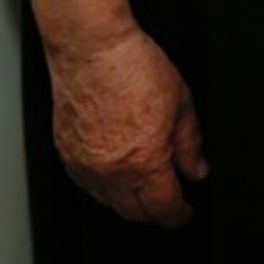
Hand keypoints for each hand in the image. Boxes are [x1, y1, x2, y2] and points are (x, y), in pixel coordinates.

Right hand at [46, 25, 207, 226]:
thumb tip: (197, 170)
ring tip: (144, 189)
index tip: (185, 212)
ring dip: (129, 203)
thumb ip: (190, 144)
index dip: (179, 215)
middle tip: (168, 203)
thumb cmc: (134, 67)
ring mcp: (85, 166)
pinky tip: (116, 174)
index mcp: (145, 161)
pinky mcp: (66, 155)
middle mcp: (112, 172)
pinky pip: (86, 186)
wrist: (92, 48)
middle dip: (155, 214)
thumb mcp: (181, 102)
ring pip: (109, 203)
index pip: (164, 208)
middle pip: (135, 214)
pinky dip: (103, 187)